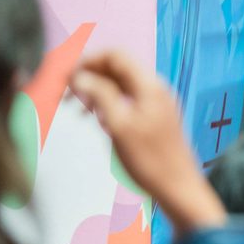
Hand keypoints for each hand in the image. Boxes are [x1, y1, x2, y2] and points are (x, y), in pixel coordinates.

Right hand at [71, 50, 225, 230]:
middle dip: (90, 77)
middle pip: (117, 69)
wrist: (178, 188)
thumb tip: (79, 75)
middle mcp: (156, 89)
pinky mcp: (155, 118)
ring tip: (78, 109)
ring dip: (96, 92)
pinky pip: (127, 101)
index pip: (116, 55)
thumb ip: (100, 95)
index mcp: (150, 86)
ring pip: (120, 86)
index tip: (66, 76)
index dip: (88, 61)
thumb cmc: (149, 160)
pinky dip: (109, 104)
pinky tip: (98, 121)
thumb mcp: (119, 125)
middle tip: (65, 95)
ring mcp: (157, 103)